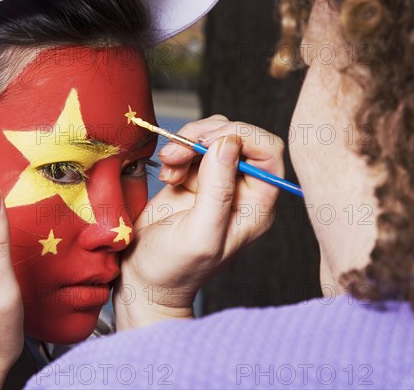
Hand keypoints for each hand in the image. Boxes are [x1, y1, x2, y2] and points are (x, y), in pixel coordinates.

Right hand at [114, 116, 284, 329]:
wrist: (144, 277)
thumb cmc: (174, 268)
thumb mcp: (199, 234)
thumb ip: (217, 190)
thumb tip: (228, 143)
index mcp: (256, 205)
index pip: (268, 152)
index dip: (242, 137)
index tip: (208, 142)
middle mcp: (242, 190)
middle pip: (239, 137)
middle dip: (206, 136)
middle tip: (177, 152)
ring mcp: (218, 181)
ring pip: (214, 136)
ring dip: (187, 142)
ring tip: (169, 165)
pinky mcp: (195, 177)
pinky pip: (193, 145)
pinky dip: (177, 151)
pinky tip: (167, 174)